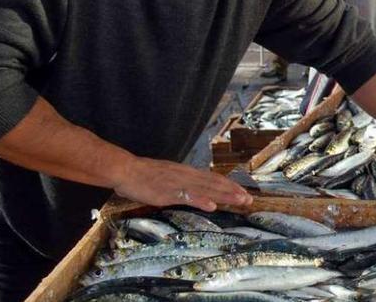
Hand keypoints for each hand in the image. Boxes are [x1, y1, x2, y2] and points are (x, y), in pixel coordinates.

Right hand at [112, 156, 252, 211]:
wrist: (126, 170)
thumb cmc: (143, 174)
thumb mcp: (167, 176)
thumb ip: (180, 182)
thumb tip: (192, 189)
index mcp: (186, 172)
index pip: (212, 179)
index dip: (228, 185)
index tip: (242, 191)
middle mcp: (186, 176)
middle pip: (214, 184)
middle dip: (233, 191)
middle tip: (249, 199)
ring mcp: (178, 184)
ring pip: (206, 190)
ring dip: (224, 195)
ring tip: (240, 200)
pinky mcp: (168, 193)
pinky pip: (187, 197)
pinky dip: (201, 201)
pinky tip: (212, 206)